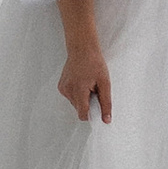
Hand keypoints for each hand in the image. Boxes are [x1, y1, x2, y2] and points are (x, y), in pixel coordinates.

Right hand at [57, 0, 110, 122]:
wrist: (82, 48)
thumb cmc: (94, 62)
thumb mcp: (105, 82)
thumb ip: (105, 102)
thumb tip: (106, 119)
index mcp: (79, 90)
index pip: (83, 114)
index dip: (92, 114)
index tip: (98, 108)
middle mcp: (68, 91)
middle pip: (80, 109)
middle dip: (88, 104)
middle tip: (95, 90)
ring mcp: (63, 89)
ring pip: (75, 103)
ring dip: (83, 98)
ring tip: (88, 84)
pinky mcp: (61, 86)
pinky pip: (71, 97)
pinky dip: (77, 93)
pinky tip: (81, 82)